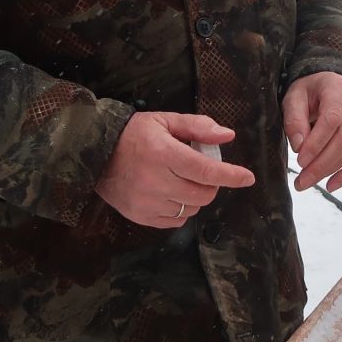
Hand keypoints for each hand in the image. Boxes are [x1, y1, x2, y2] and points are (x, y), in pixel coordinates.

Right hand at [96, 112, 255, 228]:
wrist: (93, 153)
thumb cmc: (133, 134)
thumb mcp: (165, 121)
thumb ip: (198, 127)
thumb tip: (227, 136)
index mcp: (164, 155)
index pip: (207, 171)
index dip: (231, 176)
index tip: (248, 178)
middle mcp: (156, 182)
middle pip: (203, 194)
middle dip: (211, 184)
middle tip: (202, 171)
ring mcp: (147, 203)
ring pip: (191, 209)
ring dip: (196, 197)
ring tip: (182, 180)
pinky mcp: (140, 216)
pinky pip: (176, 221)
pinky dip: (181, 209)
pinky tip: (171, 194)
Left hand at [283, 72, 341, 192]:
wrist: (327, 86)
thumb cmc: (308, 92)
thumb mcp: (294, 97)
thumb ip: (294, 119)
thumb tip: (299, 146)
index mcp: (337, 88)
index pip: (332, 118)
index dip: (317, 142)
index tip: (300, 160)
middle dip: (322, 163)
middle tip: (301, 180)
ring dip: (330, 170)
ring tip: (306, 182)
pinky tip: (330, 185)